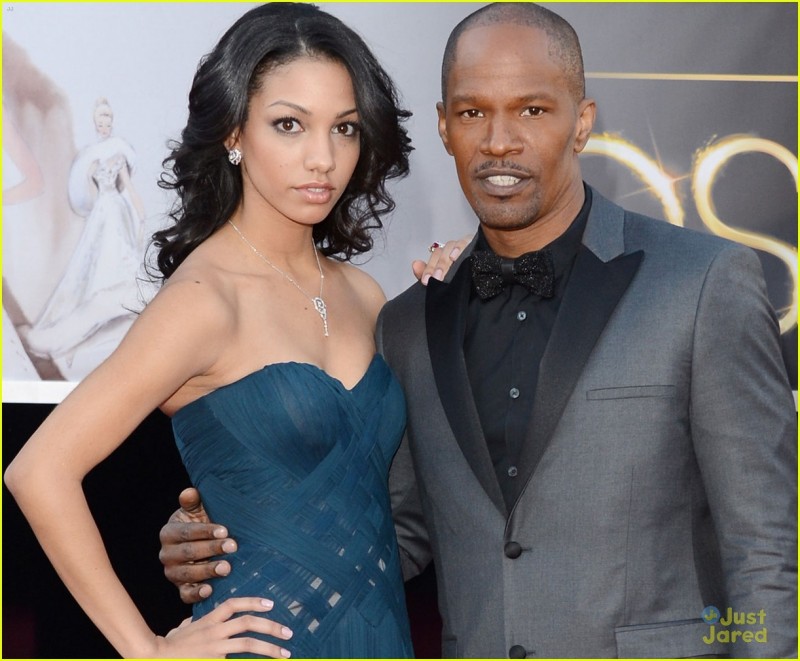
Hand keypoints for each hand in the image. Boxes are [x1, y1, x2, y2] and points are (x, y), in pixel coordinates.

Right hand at [152, 596, 292, 657]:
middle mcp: (214, 632)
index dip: (253, 601)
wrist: (153, 657)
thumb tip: (191, 623)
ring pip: (248, 644)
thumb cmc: (167, 646)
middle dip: (271, 626)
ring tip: (285, 653)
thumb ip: (191, 624)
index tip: (270, 603)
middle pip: (248, 623)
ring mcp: (214, 648)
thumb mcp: (181, 630)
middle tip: (288, 633)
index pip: (233, 605)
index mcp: (207, 621)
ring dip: (270, 648)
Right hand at [159, 488, 236, 603]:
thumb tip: (190, 492)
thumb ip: (193, 502)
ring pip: (187, 574)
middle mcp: (166, 554)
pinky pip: (185, 595)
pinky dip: (196, 594)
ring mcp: (172, 573)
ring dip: (207, 571)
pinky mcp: (180, 589)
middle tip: (232, 547)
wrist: (206, 545)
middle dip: (211, 549)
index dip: (205, 531)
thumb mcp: (198, 511)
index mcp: (168, 533)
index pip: (186, 532)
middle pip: (188, 553)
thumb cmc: (203, 524)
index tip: (225, 530)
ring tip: (227, 568)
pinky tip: (210, 590)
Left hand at [412, 235, 472, 284]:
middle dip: (438, 266)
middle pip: (441, 252)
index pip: (433, 257)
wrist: (480, 285)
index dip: (429, 268)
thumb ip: (425, 273)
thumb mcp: (440, 280)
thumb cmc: (457, 280)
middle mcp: (452, 250)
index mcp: (443, 257)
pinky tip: (455, 256)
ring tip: (444, 269)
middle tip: (437, 278)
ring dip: (447, 259)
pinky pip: (467, 242)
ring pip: (451, 246)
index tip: (426, 281)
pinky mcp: (475, 245)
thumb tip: (415, 264)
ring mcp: (463, 247)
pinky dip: (460, 248)